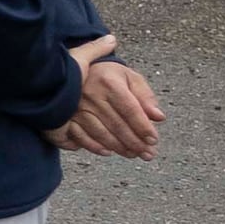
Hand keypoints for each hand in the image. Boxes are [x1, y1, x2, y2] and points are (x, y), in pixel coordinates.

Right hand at [57, 42, 163, 158]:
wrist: (75, 69)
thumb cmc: (107, 75)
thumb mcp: (129, 77)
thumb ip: (145, 96)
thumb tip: (159, 117)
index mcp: (109, 82)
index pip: (130, 109)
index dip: (143, 127)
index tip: (154, 139)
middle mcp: (91, 95)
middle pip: (117, 125)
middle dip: (135, 142)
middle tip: (148, 153)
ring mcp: (75, 107)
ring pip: (100, 133)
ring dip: (119, 147)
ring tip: (133, 154)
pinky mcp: (65, 116)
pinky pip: (80, 136)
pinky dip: (94, 146)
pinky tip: (108, 151)